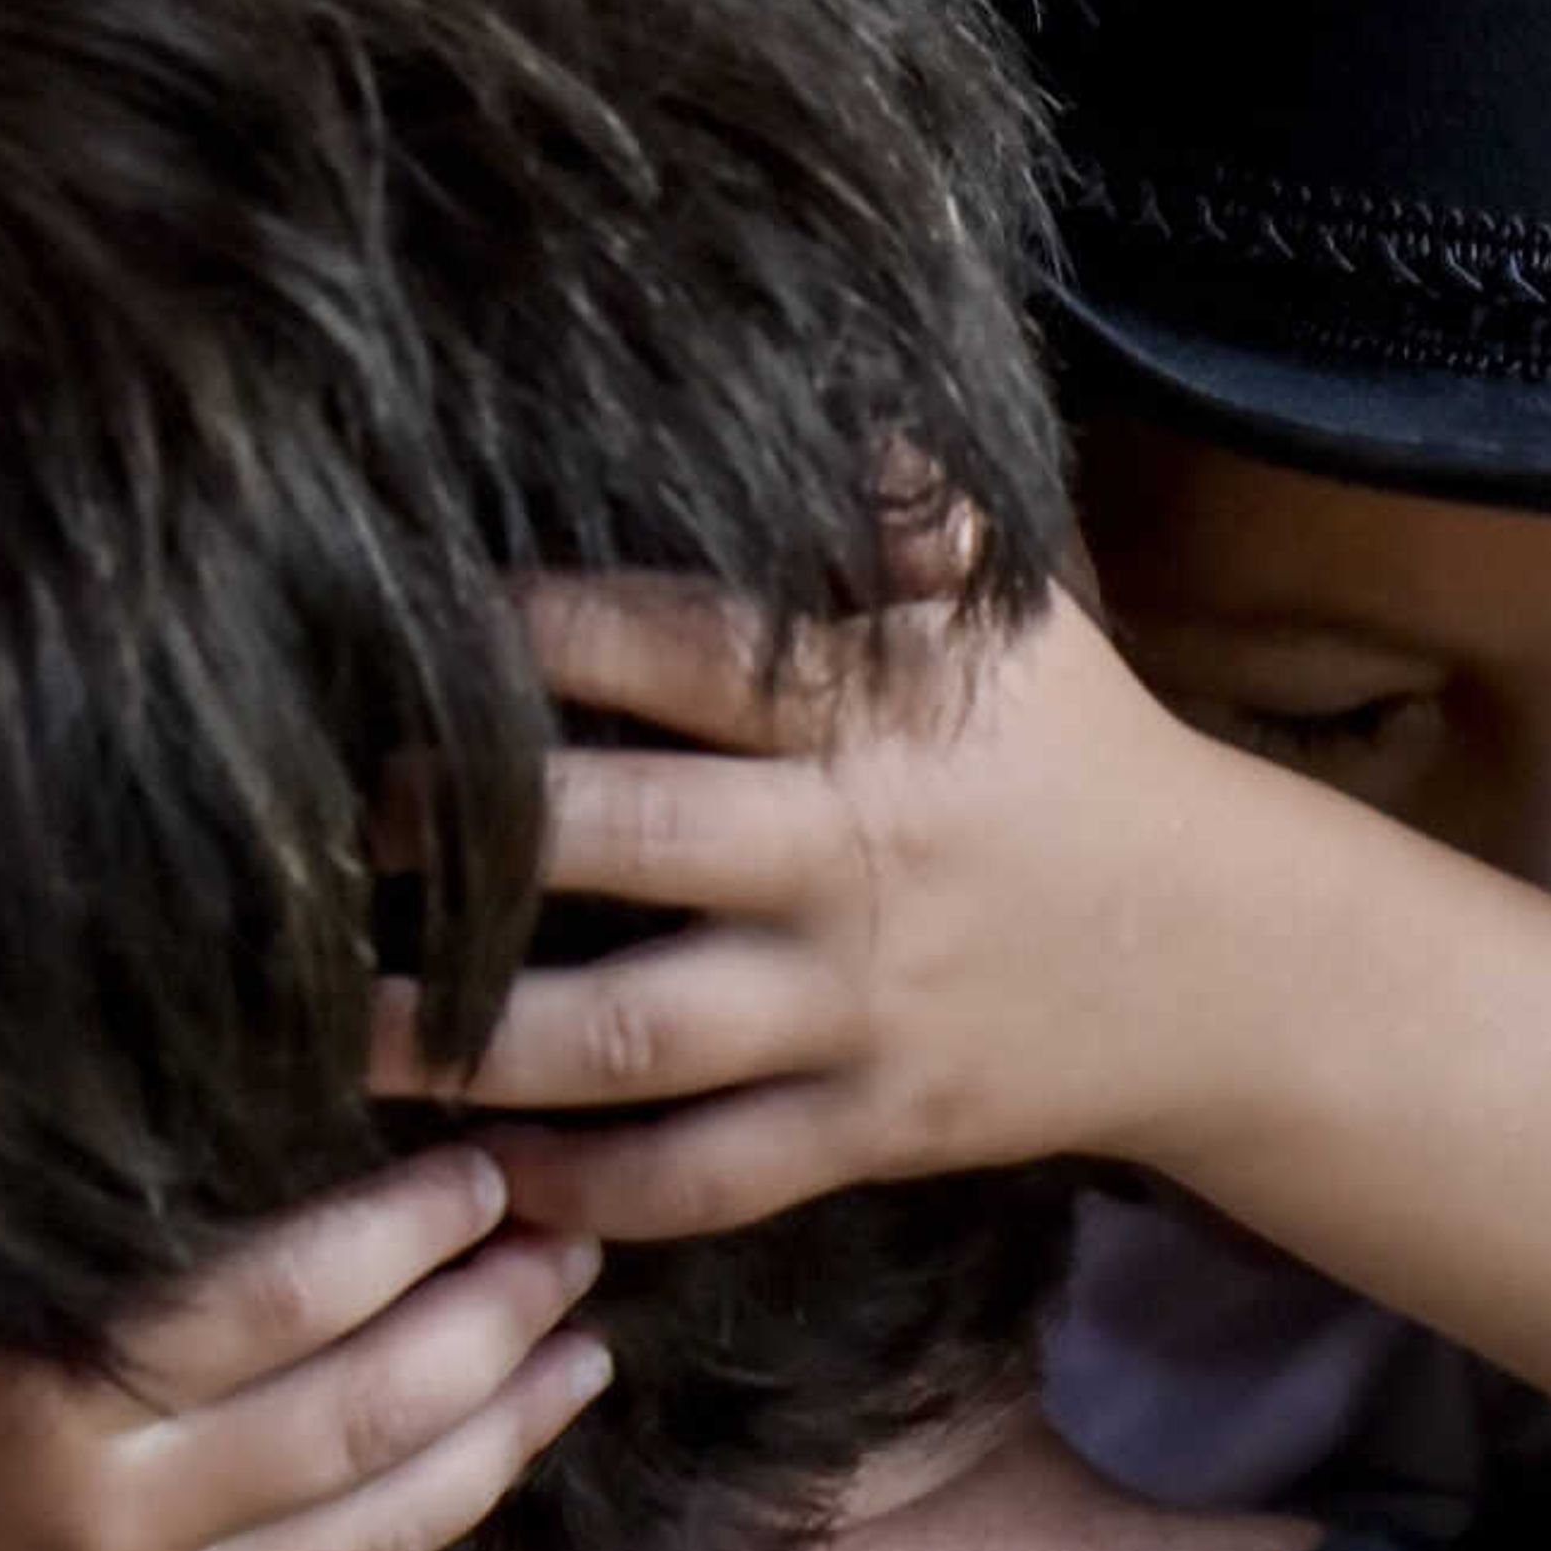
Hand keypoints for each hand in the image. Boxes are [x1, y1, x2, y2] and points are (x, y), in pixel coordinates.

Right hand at [0, 1148, 612, 1550]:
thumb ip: (34, 1125)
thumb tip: (218, 971)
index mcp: (21, 1393)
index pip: (271, 1303)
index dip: (402, 1229)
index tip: (487, 1147)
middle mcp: (81, 1525)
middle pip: (353, 1418)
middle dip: (490, 1323)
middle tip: (579, 1220)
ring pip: (361, 1528)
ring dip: (497, 1430)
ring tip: (584, 1331)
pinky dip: (422, 1525)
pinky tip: (495, 1449)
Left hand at [371, 575, 1242, 1238]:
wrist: (1224, 960)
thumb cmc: (1079, 755)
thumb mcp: (1016, 612)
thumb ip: (903, 505)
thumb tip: (820, 361)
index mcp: (874, 706)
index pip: (679, 646)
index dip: (534, 630)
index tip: (400, 617)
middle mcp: (851, 854)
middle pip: (623, 843)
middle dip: (457, 836)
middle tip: (327, 822)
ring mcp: (855, 1006)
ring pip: (634, 1037)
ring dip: (470, 1041)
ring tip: (337, 1025)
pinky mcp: (867, 1128)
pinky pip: (709, 1177)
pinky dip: (593, 1189)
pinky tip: (489, 1173)